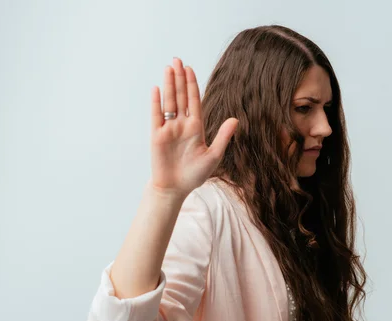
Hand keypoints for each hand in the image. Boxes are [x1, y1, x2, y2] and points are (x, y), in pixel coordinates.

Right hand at [149, 57, 237, 197]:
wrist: (175, 188)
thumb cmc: (195, 175)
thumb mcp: (214, 155)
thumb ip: (223, 136)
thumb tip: (235, 119)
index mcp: (196, 127)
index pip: (194, 101)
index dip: (192, 85)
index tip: (190, 69)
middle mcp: (182, 125)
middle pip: (180, 97)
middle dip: (179, 78)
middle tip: (177, 60)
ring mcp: (169, 129)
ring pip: (169, 102)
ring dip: (168, 85)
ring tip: (168, 68)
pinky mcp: (157, 136)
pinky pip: (156, 116)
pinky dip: (156, 102)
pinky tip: (157, 89)